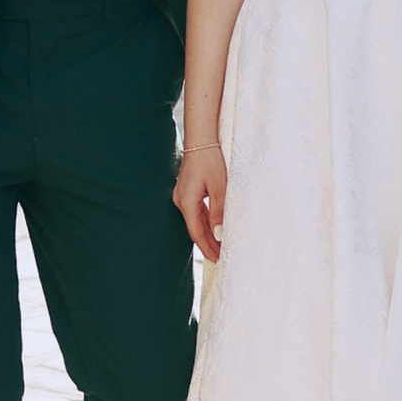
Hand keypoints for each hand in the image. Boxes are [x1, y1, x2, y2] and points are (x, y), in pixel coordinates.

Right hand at [174, 137, 227, 262]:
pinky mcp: (187, 191)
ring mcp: (183, 196)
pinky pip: (196, 211)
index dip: (207, 248)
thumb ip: (218, 212)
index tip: (217, 260)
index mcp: (187, 202)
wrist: (201, 140)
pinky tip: (214, 228)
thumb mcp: (219, 187)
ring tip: (219, 246)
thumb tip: (219, 235)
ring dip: (207, 233)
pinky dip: (205, 222)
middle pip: (195, 229)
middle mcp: (181, 201)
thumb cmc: (210, 160)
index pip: (196, 232)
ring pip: (196, 221)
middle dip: (208, 244)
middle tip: (220, 258)